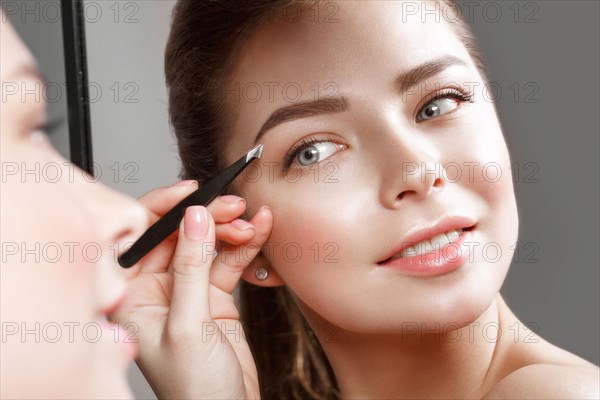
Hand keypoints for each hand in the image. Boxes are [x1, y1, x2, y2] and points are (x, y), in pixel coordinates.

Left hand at [111, 181, 271, 398]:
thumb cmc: (194, 389)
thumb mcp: (189, 326)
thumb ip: (191, 268)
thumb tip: (194, 218)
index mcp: (130, 296)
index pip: (141, 236)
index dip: (165, 208)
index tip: (194, 191)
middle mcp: (155, 288)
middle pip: (179, 233)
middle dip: (208, 216)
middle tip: (234, 207)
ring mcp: (187, 290)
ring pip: (207, 243)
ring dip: (231, 229)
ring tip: (254, 220)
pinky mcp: (214, 295)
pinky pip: (228, 260)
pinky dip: (245, 245)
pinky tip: (259, 231)